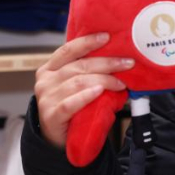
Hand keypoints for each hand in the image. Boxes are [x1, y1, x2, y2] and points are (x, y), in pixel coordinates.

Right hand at [34, 33, 132, 147]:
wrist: (57, 138)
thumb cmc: (71, 105)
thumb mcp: (75, 84)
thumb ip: (87, 71)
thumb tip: (118, 58)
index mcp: (50, 68)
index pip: (68, 50)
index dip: (87, 42)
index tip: (107, 37)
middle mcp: (46, 81)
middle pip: (80, 66)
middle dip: (107, 62)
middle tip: (128, 63)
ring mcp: (47, 98)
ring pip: (79, 82)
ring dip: (105, 80)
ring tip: (121, 82)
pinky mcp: (52, 115)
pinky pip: (70, 103)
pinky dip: (86, 96)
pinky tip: (99, 91)